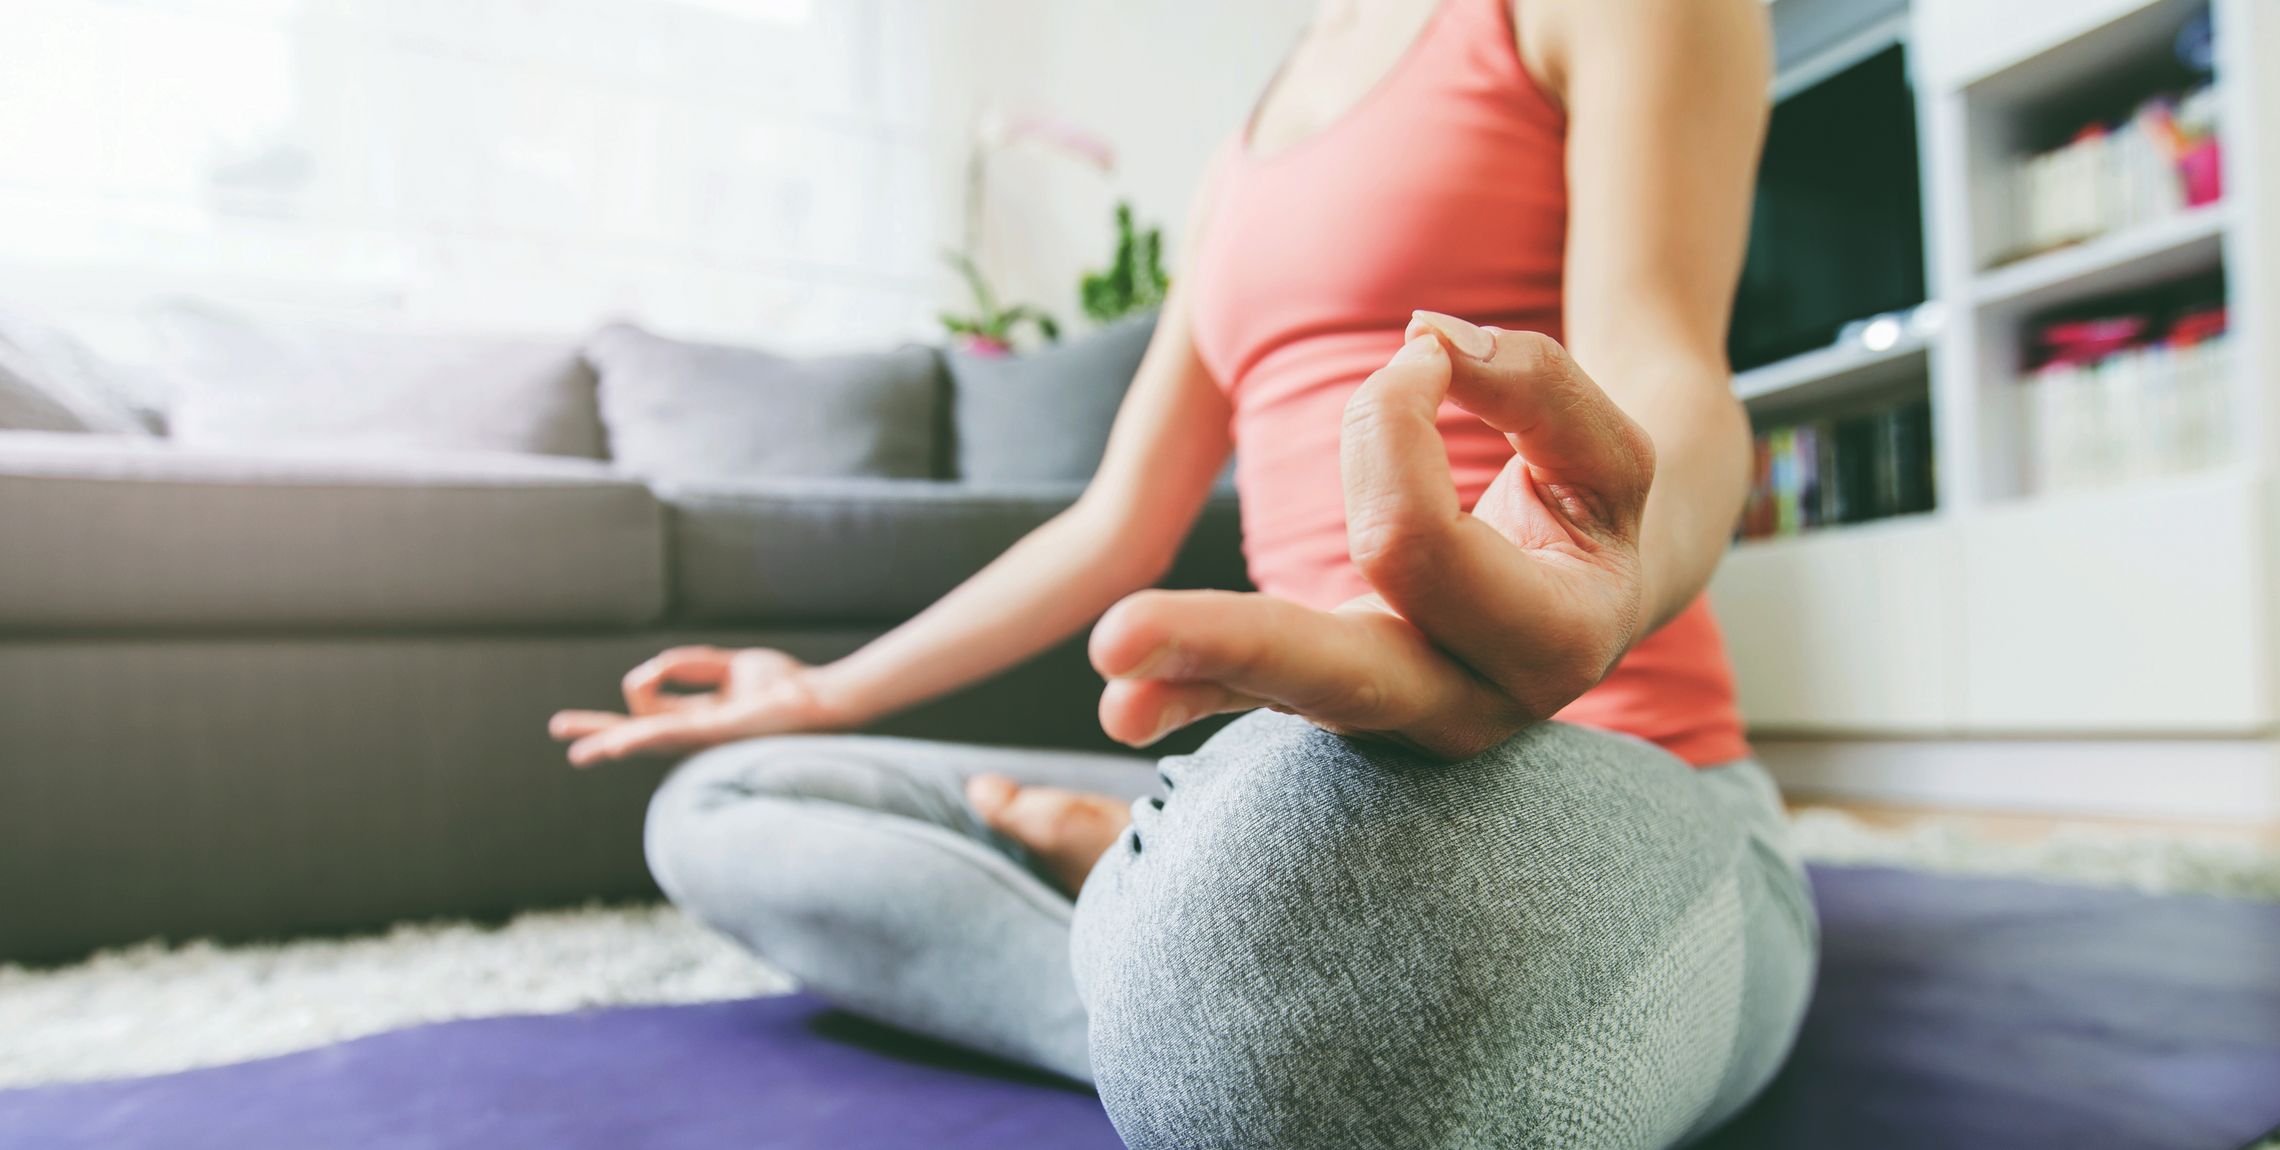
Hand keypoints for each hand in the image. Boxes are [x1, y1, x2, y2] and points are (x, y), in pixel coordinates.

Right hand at [549, 646, 841, 766]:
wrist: (819, 700)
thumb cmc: (784, 685)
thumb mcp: (730, 666)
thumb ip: (690, 664)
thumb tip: (651, 667)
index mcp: (696, 717)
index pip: (646, 711)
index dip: (637, 688)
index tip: (649, 675)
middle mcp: (693, 733)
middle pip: (634, 732)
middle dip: (597, 733)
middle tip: (559, 732)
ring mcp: (701, 738)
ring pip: (644, 738)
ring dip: (610, 741)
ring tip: (577, 751)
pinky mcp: (713, 735)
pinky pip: (669, 735)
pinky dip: (640, 738)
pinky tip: (616, 745)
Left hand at [1089, 312, 1655, 759]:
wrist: (1596, 593)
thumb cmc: (1591, 506)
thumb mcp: (1606, 446)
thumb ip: (1534, 383)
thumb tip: (1427, 347)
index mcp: (1549, 644)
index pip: (1415, 535)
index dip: (1394, 423)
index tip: (1423, 358)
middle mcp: (1467, 705)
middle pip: (1341, 673)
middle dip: (1231, 645)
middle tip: (1118, 632)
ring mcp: (1396, 717)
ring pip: (1285, 697)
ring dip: (1189, 681)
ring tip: (1110, 697)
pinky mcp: (1337, 700)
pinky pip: (1253, 696)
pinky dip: (1191, 690)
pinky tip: (1122, 708)